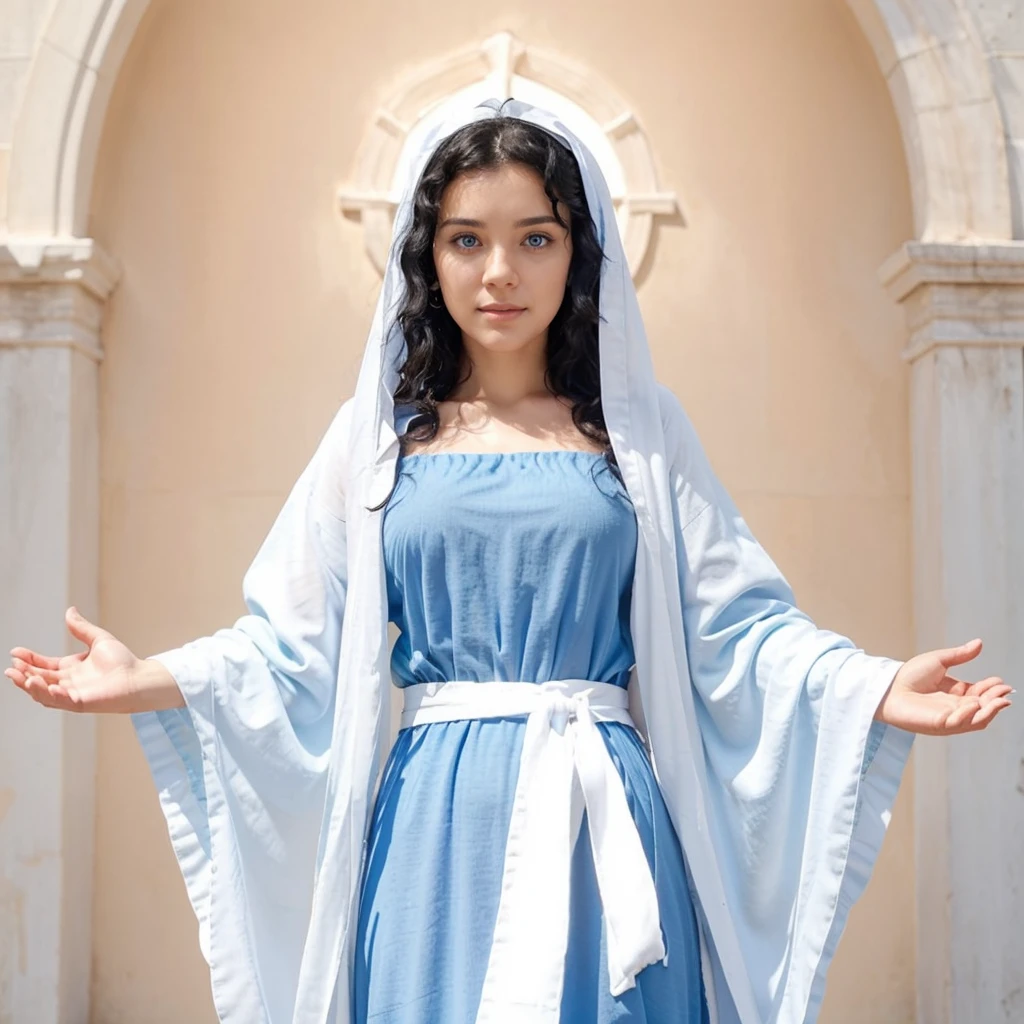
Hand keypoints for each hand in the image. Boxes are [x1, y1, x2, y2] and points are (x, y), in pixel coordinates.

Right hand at [5, 606, 142, 713]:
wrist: (139, 677)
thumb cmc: (123, 661)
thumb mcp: (98, 640)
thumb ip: (82, 628)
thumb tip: (70, 610)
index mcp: (69, 668)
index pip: (42, 664)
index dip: (28, 659)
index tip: (15, 651)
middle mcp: (67, 682)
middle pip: (38, 680)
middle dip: (22, 674)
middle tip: (12, 667)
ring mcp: (72, 694)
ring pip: (43, 694)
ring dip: (31, 687)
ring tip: (23, 677)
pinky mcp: (80, 703)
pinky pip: (61, 702)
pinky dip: (52, 696)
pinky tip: (48, 686)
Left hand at [875, 639, 1012, 734]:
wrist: (887, 686)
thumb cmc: (908, 675)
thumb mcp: (938, 661)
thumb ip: (960, 655)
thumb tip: (979, 643)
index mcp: (956, 694)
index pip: (981, 694)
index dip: (993, 689)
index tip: (1001, 682)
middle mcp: (955, 708)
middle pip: (983, 708)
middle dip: (996, 700)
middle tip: (1005, 691)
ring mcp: (948, 718)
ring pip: (977, 720)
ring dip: (990, 711)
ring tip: (1000, 700)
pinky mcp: (938, 725)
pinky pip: (959, 724)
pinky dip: (969, 716)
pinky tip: (974, 705)